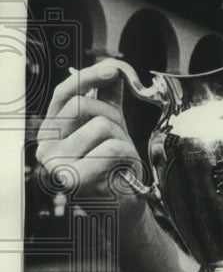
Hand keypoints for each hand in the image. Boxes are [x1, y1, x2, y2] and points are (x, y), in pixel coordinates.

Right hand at [35, 62, 144, 206]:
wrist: (121, 205)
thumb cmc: (114, 167)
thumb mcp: (111, 127)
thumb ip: (108, 98)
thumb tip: (113, 66)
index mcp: (52, 131)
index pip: (64, 94)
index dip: (89, 76)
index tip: (115, 69)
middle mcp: (46, 147)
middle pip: (82, 105)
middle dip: (112, 116)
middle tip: (119, 138)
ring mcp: (56, 165)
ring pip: (100, 125)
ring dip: (121, 140)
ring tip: (118, 159)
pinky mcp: (73, 180)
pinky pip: (112, 148)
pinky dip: (126, 157)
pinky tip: (119, 172)